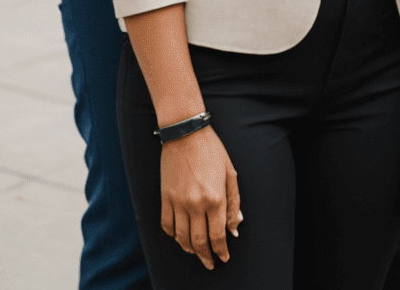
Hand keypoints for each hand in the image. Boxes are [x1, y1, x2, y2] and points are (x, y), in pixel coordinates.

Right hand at [160, 125, 240, 268]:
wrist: (186, 135)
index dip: (221, 250)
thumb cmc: (212, 151)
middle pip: (198, 241)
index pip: (218, 234)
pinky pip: (166, 226)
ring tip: (196, 253)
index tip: (223, 258)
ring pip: (181, 238)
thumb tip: (235, 227)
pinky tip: (180, 237)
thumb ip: (233, 202)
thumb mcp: (230, 173)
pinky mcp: (164, 199)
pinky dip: (173, 236)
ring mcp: (177, 203)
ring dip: (189, 249)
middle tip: (210, 263)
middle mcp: (195, 204)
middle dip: (205, 256)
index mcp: (215, 198)